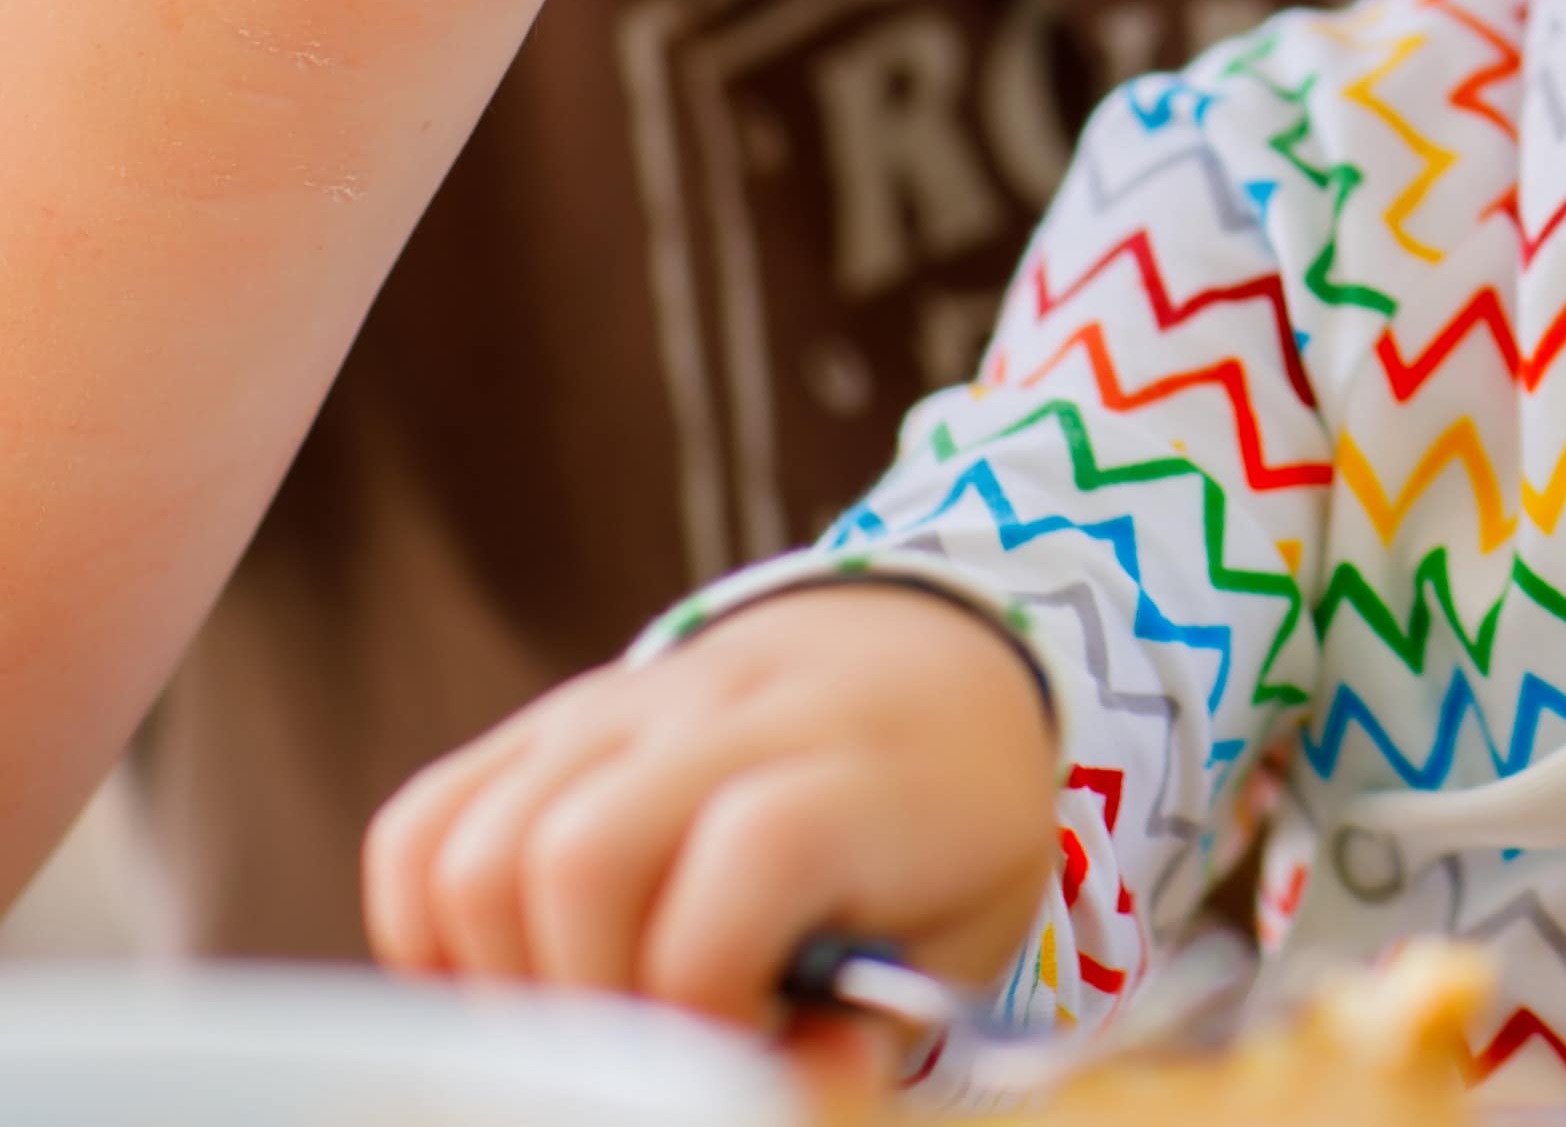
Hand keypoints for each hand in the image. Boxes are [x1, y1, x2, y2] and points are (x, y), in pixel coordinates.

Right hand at [362, 584, 1056, 1027]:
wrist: (933, 661)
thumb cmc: (947, 822)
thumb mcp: (964, 928)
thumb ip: (869, 1031)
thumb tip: (765, 1102)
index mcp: (858, 758)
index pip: (754, 849)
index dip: (717, 990)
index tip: (742, 1055)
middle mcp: (732, 706)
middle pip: (581, 852)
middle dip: (590, 1005)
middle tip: (644, 1059)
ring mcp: (627, 700)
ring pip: (478, 847)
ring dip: (503, 980)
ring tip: (587, 1026)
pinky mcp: (550, 719)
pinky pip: (423, 827)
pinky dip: (430, 931)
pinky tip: (519, 976)